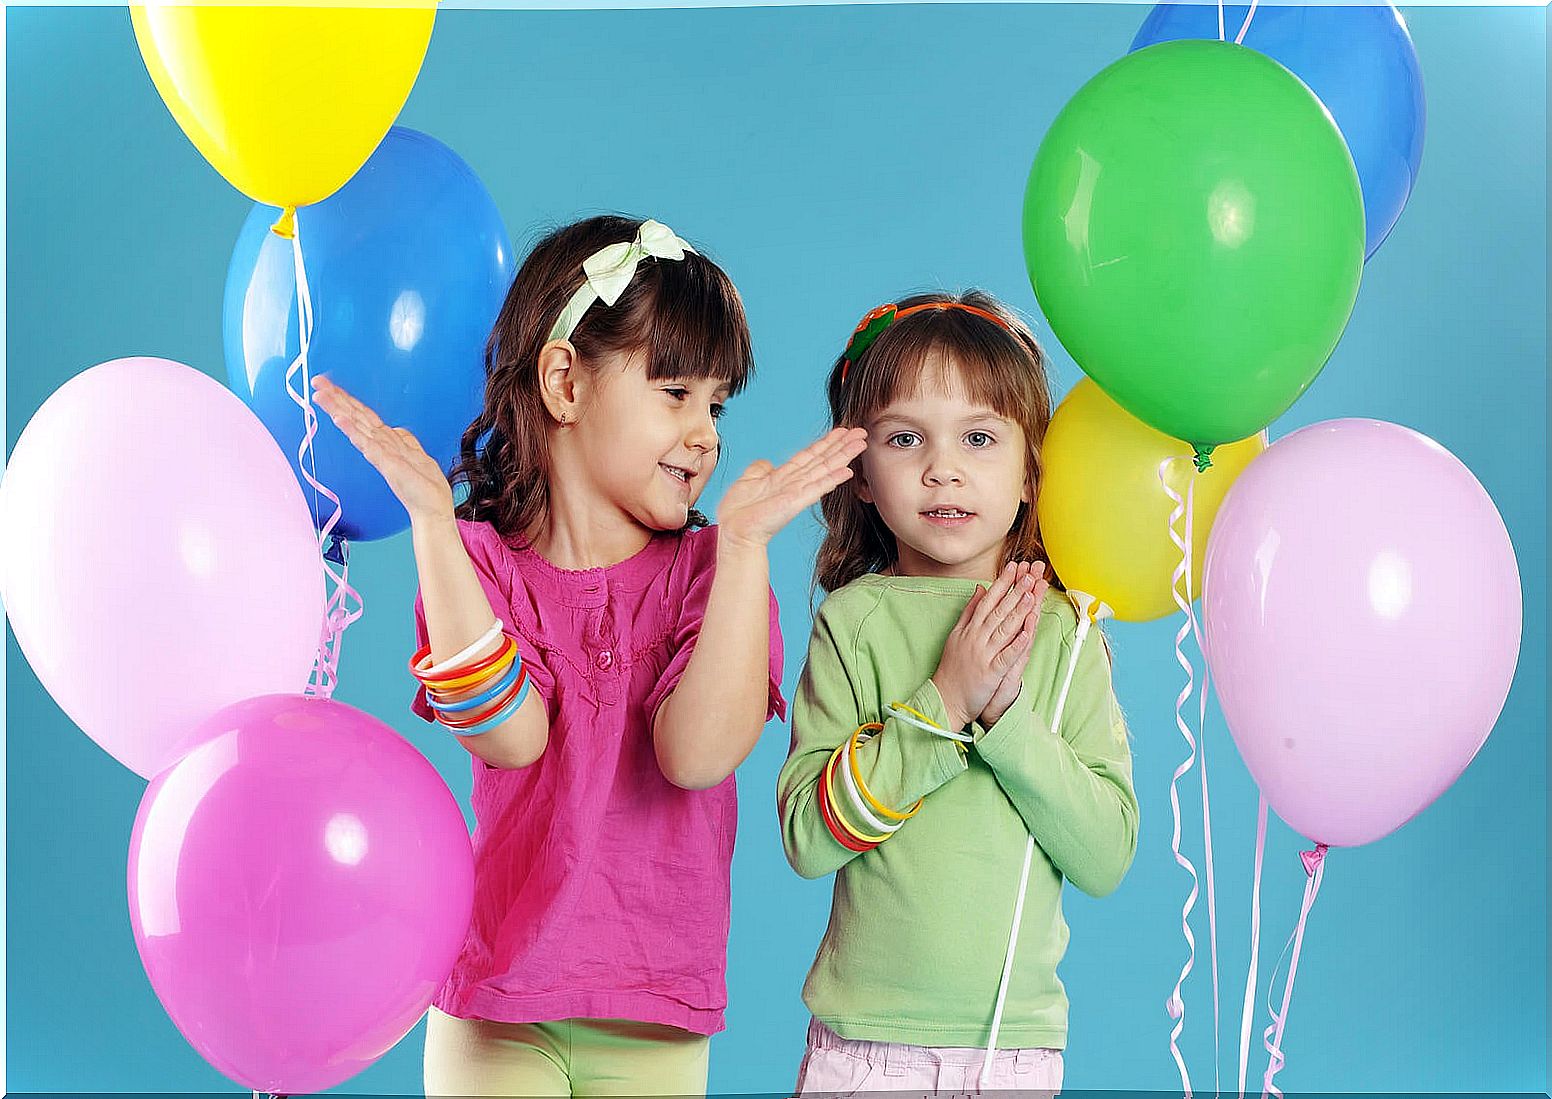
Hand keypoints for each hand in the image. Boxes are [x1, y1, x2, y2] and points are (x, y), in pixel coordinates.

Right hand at [311, 376, 454, 522]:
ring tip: (321, 396)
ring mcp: (381, 453)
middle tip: (317, 383)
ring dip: (338, 410)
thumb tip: (397, 428)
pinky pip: (367, 444)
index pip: (364, 414)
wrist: (431, 507)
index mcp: (388, 440)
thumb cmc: (423, 485)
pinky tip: (340, 419)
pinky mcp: (386, 463)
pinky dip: (353, 431)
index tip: (329, 384)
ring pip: (357, 426)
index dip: (347, 399)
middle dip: (336, 398)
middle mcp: (380, 444)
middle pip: (355, 416)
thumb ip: (405, 440)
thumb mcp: (417, 454)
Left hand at [716, 427, 867, 550]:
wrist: (735, 531)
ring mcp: (798, 492)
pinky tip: (847, 470)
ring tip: (859, 443)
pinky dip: (833, 478)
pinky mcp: (796, 501)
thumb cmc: (739, 511)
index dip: (825, 443)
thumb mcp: (747, 480)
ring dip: (843, 455)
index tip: (841, 431)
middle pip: (822, 459)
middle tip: (859, 432)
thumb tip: (766, 462)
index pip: (809, 456)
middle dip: (841, 445)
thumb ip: (759, 469)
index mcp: (783, 477)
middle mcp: (795, 483)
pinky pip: (818, 487)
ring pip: (825, 469)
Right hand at [931, 561, 1041, 730]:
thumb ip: (969, 611)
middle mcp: (975, 638)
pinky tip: (1026, 632)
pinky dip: (1016, 644)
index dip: (1001, 583)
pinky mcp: (990, 672)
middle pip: (997, 611)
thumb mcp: (956, 635)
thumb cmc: (952, 668)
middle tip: (1028, 575)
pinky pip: (1005, 656)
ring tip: (1030, 595)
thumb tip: (980, 589)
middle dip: (1014, 592)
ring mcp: (982, 655)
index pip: (987, 601)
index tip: (1012, 567)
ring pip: (1003, 629)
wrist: (945, 698)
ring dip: (1018, 612)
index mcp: (969, 629)